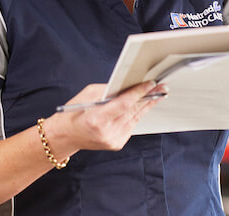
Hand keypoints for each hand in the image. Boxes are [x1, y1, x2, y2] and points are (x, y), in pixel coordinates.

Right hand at [44, 81, 165, 154]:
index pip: (124, 104)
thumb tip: (128, 85)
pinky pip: (131, 125)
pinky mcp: (117, 143)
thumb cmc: (74, 113)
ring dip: (147, 105)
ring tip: (158, 94)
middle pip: (133, 111)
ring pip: (135, 118)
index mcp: (97, 119)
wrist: (67, 136)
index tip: (151, 83)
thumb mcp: (87, 95)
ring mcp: (113, 140)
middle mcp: (107, 132)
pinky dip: (137, 114)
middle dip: (148, 97)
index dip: (139, 93)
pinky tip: (144, 105)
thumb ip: (108, 91)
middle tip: (161, 86)